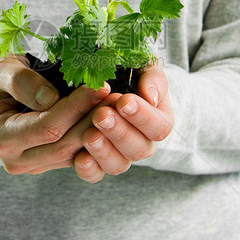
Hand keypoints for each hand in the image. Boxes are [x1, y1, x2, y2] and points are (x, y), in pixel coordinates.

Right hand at [0, 53, 109, 174]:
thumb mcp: (2, 71)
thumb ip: (22, 82)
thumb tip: (49, 97)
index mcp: (2, 138)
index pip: (47, 127)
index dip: (75, 108)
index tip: (99, 87)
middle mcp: (16, 160)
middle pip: (63, 145)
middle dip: (92, 120)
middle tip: (115, 97)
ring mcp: (34, 166)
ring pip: (73, 154)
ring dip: (98, 131)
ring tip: (115, 106)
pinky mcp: (49, 164)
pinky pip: (76, 156)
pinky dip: (95, 138)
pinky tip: (109, 119)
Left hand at [72, 63, 173, 182]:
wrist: (103, 79)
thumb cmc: (128, 70)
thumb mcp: (143, 65)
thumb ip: (152, 77)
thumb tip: (150, 95)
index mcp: (158, 120)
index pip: (160, 127)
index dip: (143, 117)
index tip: (124, 101)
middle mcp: (142, 142)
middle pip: (139, 149)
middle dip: (120, 132)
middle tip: (101, 116)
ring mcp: (119, 155)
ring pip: (118, 165)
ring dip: (104, 151)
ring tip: (89, 135)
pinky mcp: (96, 162)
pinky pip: (95, 175)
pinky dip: (88, 169)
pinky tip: (80, 157)